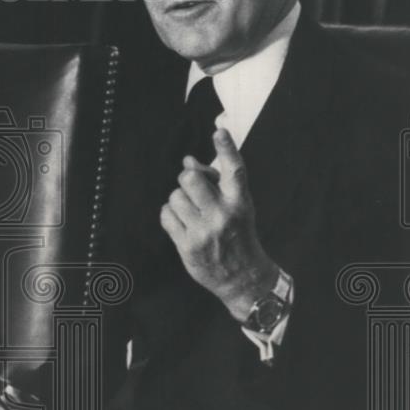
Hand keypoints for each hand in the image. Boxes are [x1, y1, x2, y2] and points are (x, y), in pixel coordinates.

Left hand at [160, 128, 278, 320]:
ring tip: (190, 211)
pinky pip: (166, 215)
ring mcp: (204, 232)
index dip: (226, 148)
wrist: (243, 277)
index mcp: (240, 202)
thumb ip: (215, 182)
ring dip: (178, 200)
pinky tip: (181, 222)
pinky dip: (170, 215)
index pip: (234, 170)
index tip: (219, 132)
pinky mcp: (188, 246)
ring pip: (175, 196)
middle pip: (190, 179)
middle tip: (194, 190)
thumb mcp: (236, 206)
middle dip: (187, 180)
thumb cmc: (237, 234)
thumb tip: (187, 161)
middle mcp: (223, 215)